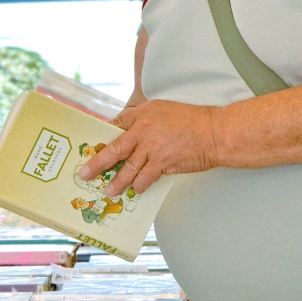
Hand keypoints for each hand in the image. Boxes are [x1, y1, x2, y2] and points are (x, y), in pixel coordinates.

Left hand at [79, 99, 221, 195]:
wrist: (215, 132)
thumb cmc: (193, 120)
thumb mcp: (165, 111)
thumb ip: (146, 122)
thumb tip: (132, 138)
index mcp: (143, 113)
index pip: (116, 124)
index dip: (104, 137)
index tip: (92, 148)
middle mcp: (143, 129)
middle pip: (114, 148)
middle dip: (97, 163)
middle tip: (85, 174)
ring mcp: (152, 148)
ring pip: (128, 168)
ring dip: (117, 181)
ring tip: (109, 190)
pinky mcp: (162, 163)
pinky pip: (145, 178)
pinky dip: (140, 185)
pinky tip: (137, 190)